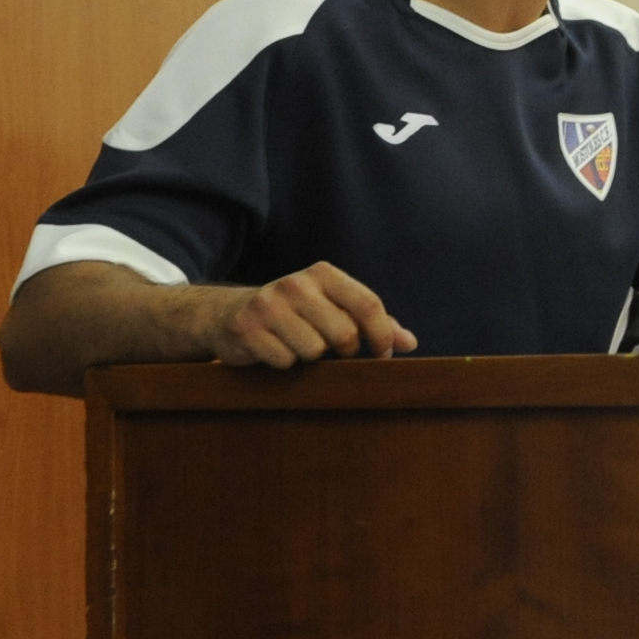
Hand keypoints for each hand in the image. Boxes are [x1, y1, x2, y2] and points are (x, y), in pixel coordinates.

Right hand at [210, 261, 416, 367]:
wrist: (228, 314)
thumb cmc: (295, 314)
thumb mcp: (333, 308)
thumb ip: (373, 322)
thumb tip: (409, 343)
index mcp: (323, 274)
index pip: (367, 304)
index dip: (382, 336)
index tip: (383, 354)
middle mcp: (296, 284)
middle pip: (344, 334)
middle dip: (344, 351)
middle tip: (332, 351)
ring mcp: (269, 305)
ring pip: (314, 351)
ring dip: (311, 359)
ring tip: (298, 346)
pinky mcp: (247, 328)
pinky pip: (285, 362)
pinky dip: (285, 364)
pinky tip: (275, 351)